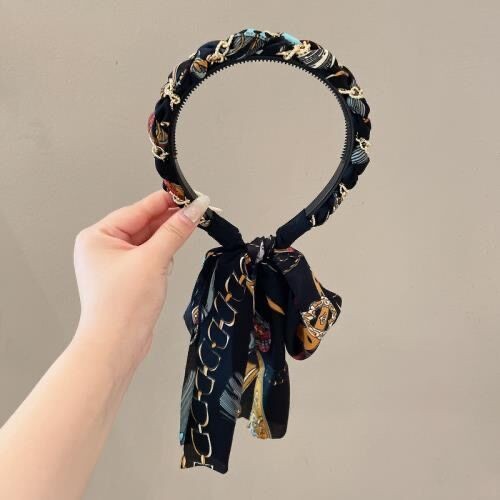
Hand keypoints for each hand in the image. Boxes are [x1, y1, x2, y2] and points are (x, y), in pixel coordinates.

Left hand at [73, 189, 209, 365]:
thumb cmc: (123, 305)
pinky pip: (148, 257)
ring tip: (189, 230)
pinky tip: (173, 256)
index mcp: (98, 236)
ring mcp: (115, 264)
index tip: (191, 195)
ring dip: (167, 239)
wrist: (116, 346)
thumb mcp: (153, 260)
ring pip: (148, 241)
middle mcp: (103, 247)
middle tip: (198, 211)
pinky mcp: (127, 278)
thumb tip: (194, 209)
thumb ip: (175, 231)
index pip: (137, 210)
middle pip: (143, 224)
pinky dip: (163, 255)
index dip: (166, 201)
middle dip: (169, 220)